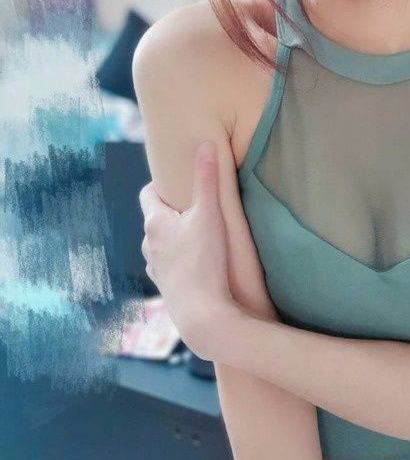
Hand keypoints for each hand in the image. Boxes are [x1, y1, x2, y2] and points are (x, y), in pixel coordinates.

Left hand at [139, 141, 242, 358]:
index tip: (179, 180)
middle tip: (196, 204)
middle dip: (173, 210)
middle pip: (156, 218)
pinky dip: (179, 259)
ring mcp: (155, 267)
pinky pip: (169, 264)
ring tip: (198, 234)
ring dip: (176, 236)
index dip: (162, 184)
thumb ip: (208, 178)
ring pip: (161, 243)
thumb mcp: (210, 214)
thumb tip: (204, 144)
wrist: (202, 314)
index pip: (148, 193)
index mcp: (155, 222)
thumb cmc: (204, 261)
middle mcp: (148, 244)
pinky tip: (198, 262)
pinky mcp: (165, 286)